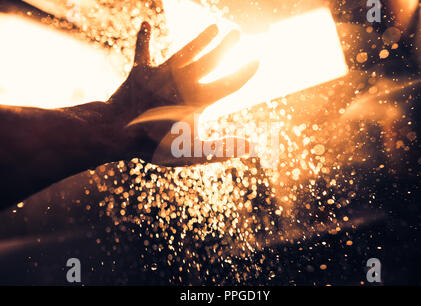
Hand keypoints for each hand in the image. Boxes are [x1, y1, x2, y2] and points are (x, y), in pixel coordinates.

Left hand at [106, 21, 258, 165]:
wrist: (116, 132)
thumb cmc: (154, 144)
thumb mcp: (192, 152)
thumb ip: (222, 148)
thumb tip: (251, 146)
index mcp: (197, 99)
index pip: (228, 84)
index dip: (244, 72)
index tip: (257, 59)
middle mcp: (182, 81)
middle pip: (209, 60)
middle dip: (225, 47)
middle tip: (237, 33)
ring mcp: (161, 73)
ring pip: (185, 51)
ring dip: (200, 39)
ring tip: (214, 27)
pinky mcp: (140, 72)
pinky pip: (143, 52)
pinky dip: (144, 39)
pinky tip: (145, 24)